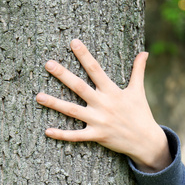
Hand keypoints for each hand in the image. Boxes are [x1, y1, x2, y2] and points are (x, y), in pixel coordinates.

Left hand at [36, 39, 171, 172]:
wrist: (146, 141)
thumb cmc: (141, 113)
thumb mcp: (138, 91)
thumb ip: (138, 71)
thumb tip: (145, 52)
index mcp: (112, 91)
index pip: (96, 69)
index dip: (84, 55)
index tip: (73, 42)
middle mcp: (103, 104)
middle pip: (79, 87)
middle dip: (63, 75)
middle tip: (48, 63)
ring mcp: (98, 121)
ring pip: (72, 111)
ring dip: (54, 103)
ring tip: (38, 96)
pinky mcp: (96, 135)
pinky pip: (76, 136)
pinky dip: (62, 134)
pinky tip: (47, 131)